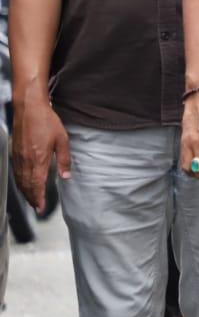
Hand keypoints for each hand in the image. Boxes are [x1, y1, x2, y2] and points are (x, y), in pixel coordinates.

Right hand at [12, 99, 69, 213]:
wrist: (29, 108)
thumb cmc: (45, 121)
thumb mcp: (62, 140)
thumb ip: (64, 159)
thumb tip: (66, 175)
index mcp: (39, 159)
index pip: (37, 185)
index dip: (39, 198)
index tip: (41, 207)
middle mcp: (26, 160)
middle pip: (27, 185)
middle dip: (31, 198)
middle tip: (37, 207)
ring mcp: (18, 157)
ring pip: (20, 180)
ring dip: (25, 192)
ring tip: (31, 199)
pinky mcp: (15, 152)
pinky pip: (16, 172)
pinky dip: (19, 181)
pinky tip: (23, 183)